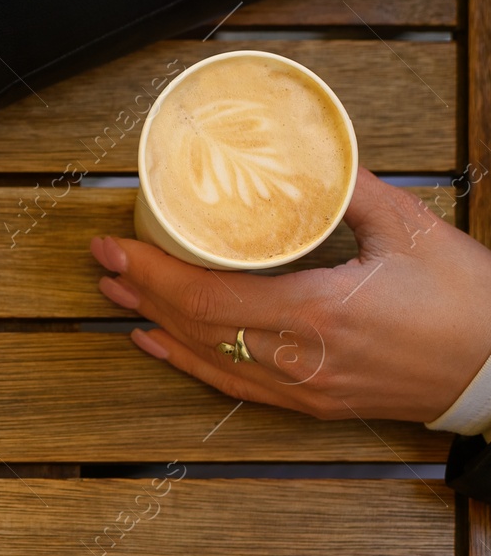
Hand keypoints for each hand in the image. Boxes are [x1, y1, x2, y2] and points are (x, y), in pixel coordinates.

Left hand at [92, 168, 490, 422]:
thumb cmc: (469, 303)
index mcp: (317, 312)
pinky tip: (160, 345)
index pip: (206, 296)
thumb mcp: (410, 229)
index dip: (150, 272)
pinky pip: (238, 386)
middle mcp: (301, 358)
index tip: (113, 246)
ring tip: (118, 295)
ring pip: (210, 359)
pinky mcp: (316, 402)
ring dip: (157, 325)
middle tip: (103, 262)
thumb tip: (304, 153)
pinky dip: (191, 364)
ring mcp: (306, 387)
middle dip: (142, 292)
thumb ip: (348, 188)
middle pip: (196, 327)